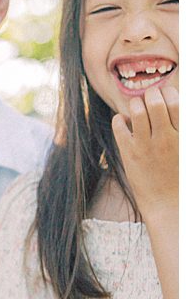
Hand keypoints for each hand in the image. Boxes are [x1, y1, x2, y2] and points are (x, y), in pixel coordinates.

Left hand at [112, 83, 177, 219]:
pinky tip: (124, 122)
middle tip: (150, 98)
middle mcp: (165, 139)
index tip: (166, 95)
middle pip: (155, 101)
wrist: (169, 205)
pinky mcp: (129, 154)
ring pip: (136, 110)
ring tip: (137, 108)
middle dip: (151, 94)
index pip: (176, 102)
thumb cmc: (182, 177)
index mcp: (183, 136)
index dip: (169, 92)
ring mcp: (145, 146)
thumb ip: (181, 129)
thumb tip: (177, 108)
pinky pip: (119, 126)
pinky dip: (120, 119)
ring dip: (135, 104)